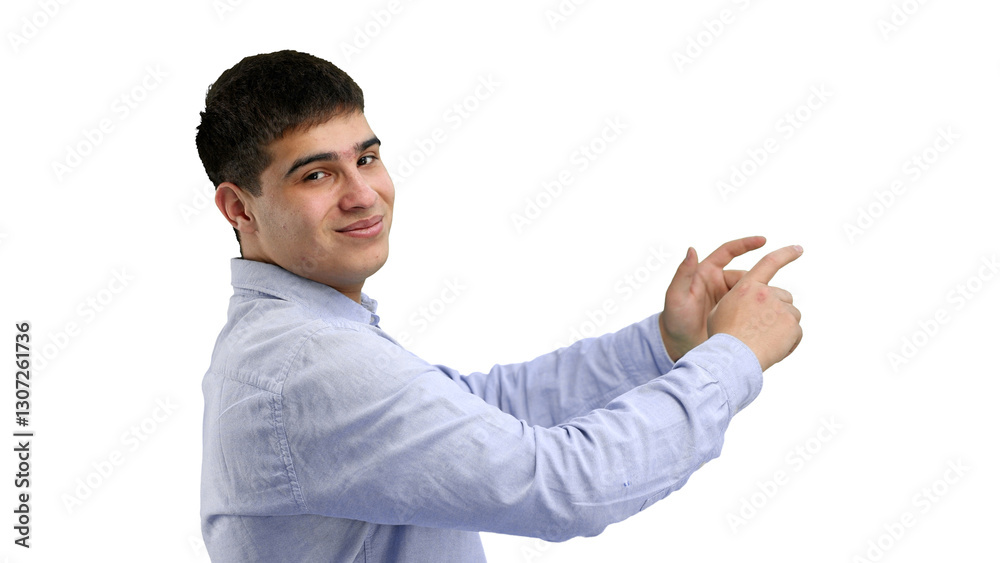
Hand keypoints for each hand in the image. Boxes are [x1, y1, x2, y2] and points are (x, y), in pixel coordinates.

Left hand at [659, 236, 765, 360]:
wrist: (680, 346)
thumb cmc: (674, 319)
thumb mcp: (676, 296)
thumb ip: (683, 274)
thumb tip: (691, 249)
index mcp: (707, 272)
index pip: (728, 252)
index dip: (745, 244)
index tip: (763, 241)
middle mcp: (721, 282)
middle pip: (746, 275)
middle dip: (758, 282)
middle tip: (767, 294)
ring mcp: (730, 298)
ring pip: (753, 291)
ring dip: (762, 296)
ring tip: (769, 307)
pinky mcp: (737, 313)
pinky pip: (754, 306)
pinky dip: (762, 309)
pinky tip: (769, 315)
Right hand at [707, 244, 802, 371]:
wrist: (732, 358)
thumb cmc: (722, 337)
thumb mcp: (720, 310)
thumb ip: (738, 300)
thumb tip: (747, 303)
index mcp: (747, 286)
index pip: (769, 263)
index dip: (785, 254)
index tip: (799, 249)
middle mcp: (766, 293)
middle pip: (783, 296)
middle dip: (778, 310)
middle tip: (763, 328)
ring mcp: (780, 308)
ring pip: (791, 315)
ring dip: (783, 327)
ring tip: (765, 341)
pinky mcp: (792, 325)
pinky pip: (797, 333)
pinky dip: (789, 342)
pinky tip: (773, 349)